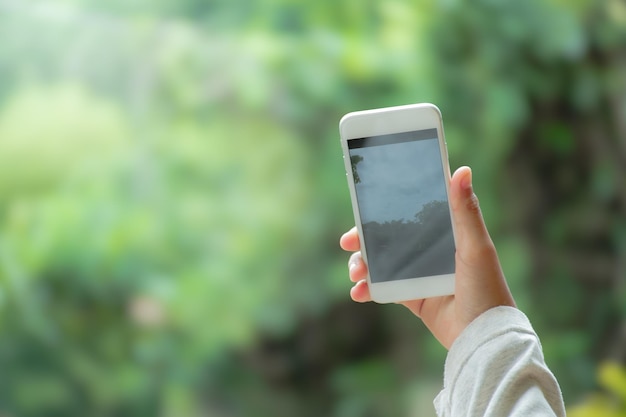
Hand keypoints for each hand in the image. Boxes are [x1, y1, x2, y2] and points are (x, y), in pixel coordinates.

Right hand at [339, 166, 515, 349]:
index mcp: (447, 232)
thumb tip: (462, 170)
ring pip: (381, 262)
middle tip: (348, 241)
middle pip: (389, 235)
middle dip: (364, 237)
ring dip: (361, 264)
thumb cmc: (487, 289)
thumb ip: (465, 211)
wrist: (483, 339)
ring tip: (355, 273)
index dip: (387, 205)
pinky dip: (366, 289)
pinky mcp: (412, 297)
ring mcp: (419, 274)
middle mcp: (431, 250)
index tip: (364, 203)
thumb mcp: (476, 247)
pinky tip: (358, 292)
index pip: (412, 211)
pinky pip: (383, 288)